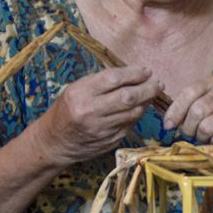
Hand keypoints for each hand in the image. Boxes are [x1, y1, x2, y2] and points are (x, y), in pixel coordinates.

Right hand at [33, 66, 163, 165]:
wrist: (54, 142)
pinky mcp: (110, 140)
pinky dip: (138, 114)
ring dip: (147, 101)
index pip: (114, 79)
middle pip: (128, 97)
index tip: (146, 70)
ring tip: (153, 92)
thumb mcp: (77, 90)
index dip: (134, 73)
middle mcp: (91, 111)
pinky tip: (141, 106)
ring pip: (134, 112)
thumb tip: (133, 73)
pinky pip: (131, 124)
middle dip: (148, 88)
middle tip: (158, 83)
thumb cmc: (67, 110)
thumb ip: (101, 82)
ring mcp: (102, 128)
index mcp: (80, 94)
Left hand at [163, 76, 212, 143]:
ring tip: (204, 136)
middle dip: (188, 127)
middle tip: (189, 133)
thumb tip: (168, 123)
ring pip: (207, 128)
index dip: (175, 110)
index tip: (168, 126)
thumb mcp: (203, 102)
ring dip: (200, 137)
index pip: (190, 92)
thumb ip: (186, 106)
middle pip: (198, 110)